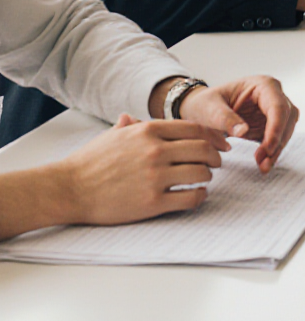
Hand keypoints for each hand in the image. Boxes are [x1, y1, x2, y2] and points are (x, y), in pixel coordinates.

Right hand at [56, 116, 229, 226]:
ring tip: (205, 179)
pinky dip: (199, 197)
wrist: (69, 188)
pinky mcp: (152, 202)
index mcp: (148, 131)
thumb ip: (129, 126)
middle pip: (203, 149)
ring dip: (208, 176)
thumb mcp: (112, 136)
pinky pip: (189, 198)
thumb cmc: (89, 162)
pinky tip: (197, 196)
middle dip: (216, 155)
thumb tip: (130, 117)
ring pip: (200, 172)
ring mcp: (155, 177)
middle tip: (218, 161)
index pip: (195, 128)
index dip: (213, 136)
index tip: (220, 142)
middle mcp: (156, 151)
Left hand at [176, 77, 299, 172]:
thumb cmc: (205, 104)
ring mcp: (272, 110)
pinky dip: (272, 151)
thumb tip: (243, 131)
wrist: (201, 110)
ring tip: (263, 166)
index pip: (277, 106)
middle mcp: (272, 95)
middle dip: (278, 141)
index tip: (268, 148)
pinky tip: (263, 164)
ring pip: (286, 129)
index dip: (276, 128)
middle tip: (264, 162)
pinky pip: (277, 138)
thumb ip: (225, 118)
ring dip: (277, 148)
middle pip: (287, 118)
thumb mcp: (210, 108)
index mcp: (262, 85)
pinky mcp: (268, 125)